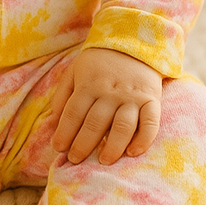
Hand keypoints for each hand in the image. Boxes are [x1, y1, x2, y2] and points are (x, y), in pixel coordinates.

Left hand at [51, 48, 162, 164]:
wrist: (134, 43)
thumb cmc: (99, 63)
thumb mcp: (75, 71)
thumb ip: (63, 95)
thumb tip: (53, 122)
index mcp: (89, 84)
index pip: (74, 112)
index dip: (64, 132)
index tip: (58, 148)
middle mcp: (110, 92)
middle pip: (95, 123)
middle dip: (83, 145)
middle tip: (76, 160)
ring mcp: (132, 96)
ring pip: (122, 126)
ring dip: (112, 147)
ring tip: (103, 161)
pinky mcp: (152, 99)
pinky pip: (150, 123)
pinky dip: (143, 139)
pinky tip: (133, 152)